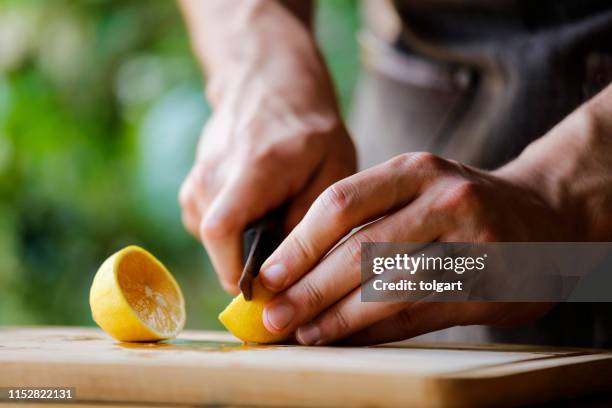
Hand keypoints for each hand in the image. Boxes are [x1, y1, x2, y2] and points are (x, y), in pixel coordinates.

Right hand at [179, 68, 355, 293]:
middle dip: (248, 265)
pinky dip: (233, 234)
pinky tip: (258, 212)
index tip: (267, 291)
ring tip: (275, 223)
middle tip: (285, 259)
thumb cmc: (310, 132)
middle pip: (216, 245)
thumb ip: (309, 222)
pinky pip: (209, 229)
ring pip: (212, 242)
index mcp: (252, 169)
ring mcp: (197, 179)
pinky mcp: (193, 187)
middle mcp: (213, 174)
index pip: (221, 230)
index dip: (236, 272)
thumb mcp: (331, 171)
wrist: (269, 88)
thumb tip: (284, 275)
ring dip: (242, 247)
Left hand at [258, 152, 569, 344]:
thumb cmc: (458, 205)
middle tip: (273, 316)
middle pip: (361, 249)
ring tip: (303, 333)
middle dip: (310, 288)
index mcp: (415, 169)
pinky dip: (375, 331)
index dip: (299, 244)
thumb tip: (295, 272)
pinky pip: (418, 314)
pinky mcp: (489, 286)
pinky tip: (346, 338)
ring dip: (339, 316)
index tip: (267, 276)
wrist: (542, 215)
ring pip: (389, 287)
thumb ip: (364, 221)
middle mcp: (444, 198)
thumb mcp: (416, 189)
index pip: (341, 203)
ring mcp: (472, 242)